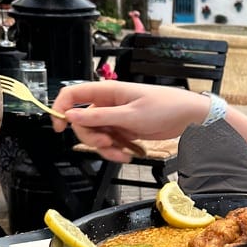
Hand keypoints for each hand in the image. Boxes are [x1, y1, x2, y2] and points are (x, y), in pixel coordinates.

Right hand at [52, 81, 210, 161]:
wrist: (187, 117)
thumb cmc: (165, 107)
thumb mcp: (130, 115)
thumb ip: (99, 116)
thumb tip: (71, 114)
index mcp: (107, 92)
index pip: (72, 94)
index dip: (60, 108)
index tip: (59, 126)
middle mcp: (108, 104)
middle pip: (82, 122)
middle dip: (90, 137)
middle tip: (106, 144)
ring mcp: (115, 118)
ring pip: (96, 136)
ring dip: (105, 148)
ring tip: (121, 153)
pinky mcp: (124, 130)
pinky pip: (110, 143)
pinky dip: (115, 151)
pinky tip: (127, 155)